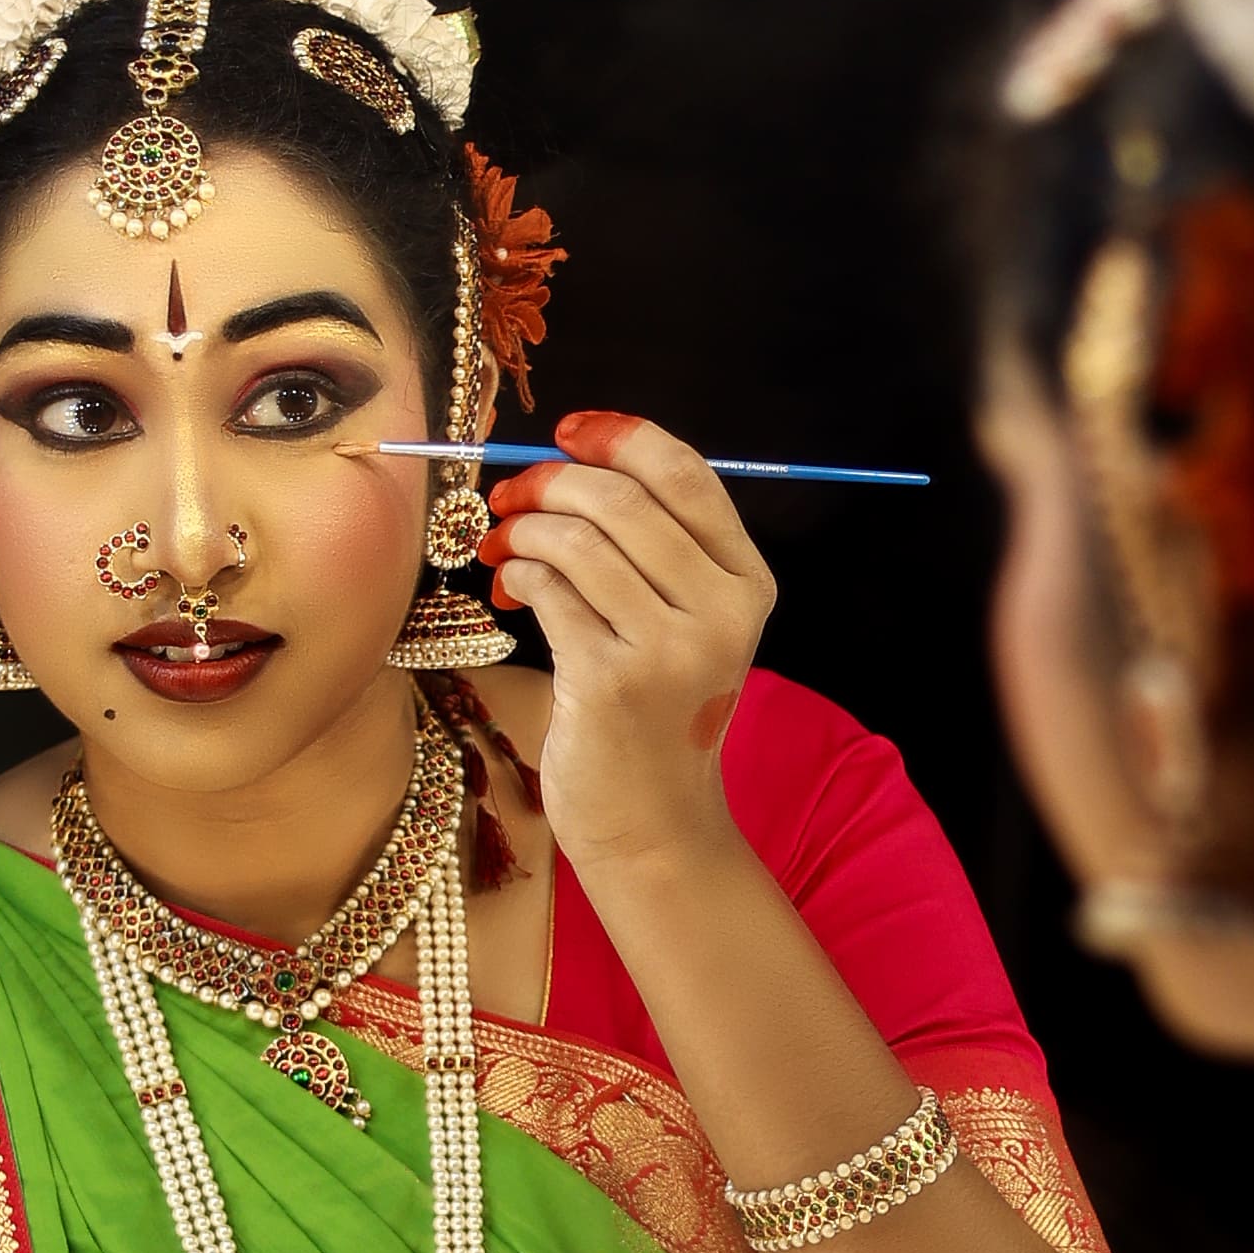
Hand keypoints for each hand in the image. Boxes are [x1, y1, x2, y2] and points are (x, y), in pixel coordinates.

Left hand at [485, 415, 772, 898]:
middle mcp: (719, 611)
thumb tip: (572, 460)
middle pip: (621, 499)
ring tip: (506, 550)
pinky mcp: (611, 680)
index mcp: (747, 582)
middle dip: (550, 483)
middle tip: (510, 497)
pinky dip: (517, 574)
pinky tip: (511, 590)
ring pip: (577, 540)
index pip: (685, 474)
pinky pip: (548, 588)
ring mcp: (668, 648)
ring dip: (524, 530)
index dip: (619, 437)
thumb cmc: (657, 713)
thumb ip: (656, 545)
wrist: (653, 819)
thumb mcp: (687, 623)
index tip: (569, 433)